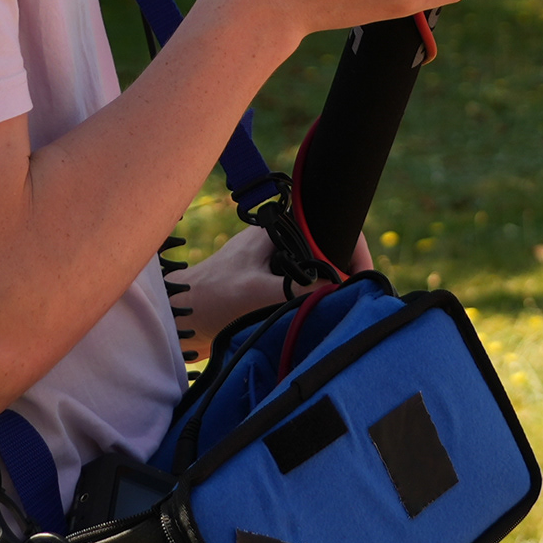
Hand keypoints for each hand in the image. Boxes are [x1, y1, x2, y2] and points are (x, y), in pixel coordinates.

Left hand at [165, 224, 379, 360]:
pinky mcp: (265, 280)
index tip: (363, 277)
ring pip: (314, 267)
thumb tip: (341, 289)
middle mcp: (278, 239)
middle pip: (326, 248)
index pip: (330, 224)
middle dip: (343, 270)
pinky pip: (300, 284)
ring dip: (326, 287)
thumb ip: (302, 287)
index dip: (353, 248)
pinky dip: (310, 297)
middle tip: (355, 297)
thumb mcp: (261, 294)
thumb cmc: (213, 299)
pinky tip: (313, 315)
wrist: (179, 318)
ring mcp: (271, 259)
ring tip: (337, 307)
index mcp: (278, 229)